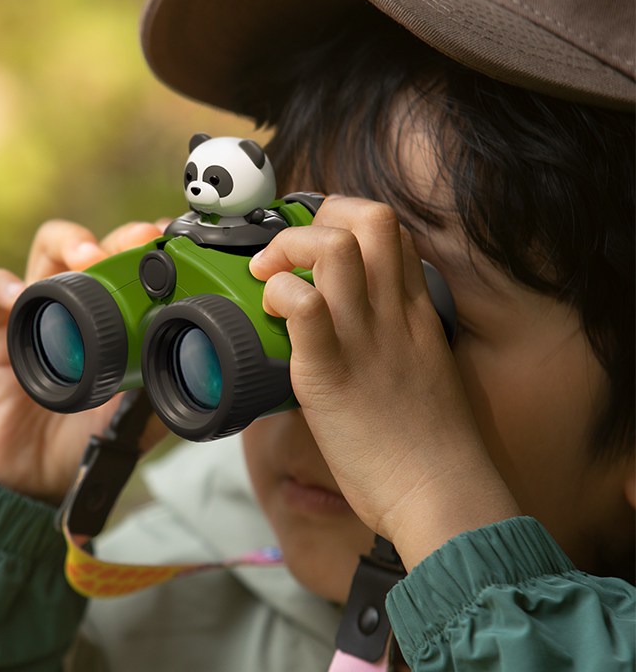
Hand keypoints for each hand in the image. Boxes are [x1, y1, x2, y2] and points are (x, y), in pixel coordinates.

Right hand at [0, 219, 169, 504]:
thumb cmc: (92, 434)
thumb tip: (216, 374)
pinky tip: (19, 296)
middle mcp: (80, 301)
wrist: (38, 477)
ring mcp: (39, 309)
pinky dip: (1, 286)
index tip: (175, 243)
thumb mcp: (145, 413)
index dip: (155, 246)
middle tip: (138, 243)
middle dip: (119, 238)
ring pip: (47, 248)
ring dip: (69, 243)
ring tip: (87, 257)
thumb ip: (173, 387)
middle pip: (99, 243)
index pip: (136, 263)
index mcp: (119, 315)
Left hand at [250, 196, 519, 568]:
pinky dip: (280, 295)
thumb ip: (397, 336)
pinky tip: (272, 313)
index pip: (392, 230)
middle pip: (369, 218)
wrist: (442, 495)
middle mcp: (394, 313)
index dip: (347, 219)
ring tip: (270, 276)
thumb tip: (356, 327)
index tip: (318, 244)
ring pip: (332, 248)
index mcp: (417, 311)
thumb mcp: (425, 369)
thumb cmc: (431, 445)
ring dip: (289, 248)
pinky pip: (305, 307)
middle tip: (290, 252)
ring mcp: (364, 339)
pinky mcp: (330, 373)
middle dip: (320, 216)